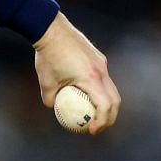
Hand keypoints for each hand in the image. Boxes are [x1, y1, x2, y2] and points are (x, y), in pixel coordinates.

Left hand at [32, 12, 120, 133]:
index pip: (105, 106)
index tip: (91, 131)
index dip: (101, 121)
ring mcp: (102, 63)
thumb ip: (52, 100)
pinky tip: (86, 95)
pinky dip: (100, 91)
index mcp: (91, 78)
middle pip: (115, 100)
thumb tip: (56, 110)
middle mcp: (101, 71)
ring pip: (111, 89)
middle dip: (109, 117)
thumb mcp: (45, 83)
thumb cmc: (47, 57)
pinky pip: (103, 78)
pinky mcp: (98, 58)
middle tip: (97, 127)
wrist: (51, 29)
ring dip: (106, 104)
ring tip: (93, 114)